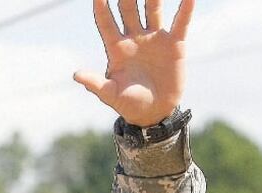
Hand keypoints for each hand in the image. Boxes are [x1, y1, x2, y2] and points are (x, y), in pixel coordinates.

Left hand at [74, 0, 193, 126]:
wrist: (155, 113)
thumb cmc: (129, 104)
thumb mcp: (111, 94)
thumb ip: (95, 84)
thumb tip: (76, 75)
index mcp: (116, 48)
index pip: (106, 22)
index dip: (101, 7)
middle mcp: (134, 38)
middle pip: (128, 9)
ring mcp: (154, 39)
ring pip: (153, 9)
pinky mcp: (174, 44)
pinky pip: (181, 22)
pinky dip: (186, 8)